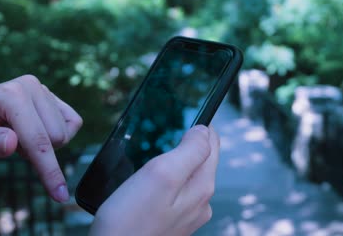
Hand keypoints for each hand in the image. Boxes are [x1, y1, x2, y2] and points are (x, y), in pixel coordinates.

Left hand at [0, 75, 82, 201]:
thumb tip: (11, 143)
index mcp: (11, 95)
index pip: (38, 139)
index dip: (48, 170)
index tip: (59, 194)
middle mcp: (32, 87)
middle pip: (56, 137)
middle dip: (38, 152)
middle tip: (13, 144)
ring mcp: (45, 90)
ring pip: (66, 133)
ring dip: (46, 144)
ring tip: (21, 136)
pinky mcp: (55, 97)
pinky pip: (73, 123)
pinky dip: (61, 135)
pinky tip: (39, 131)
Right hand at [89, 125, 219, 235]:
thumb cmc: (130, 219)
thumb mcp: (162, 174)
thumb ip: (190, 151)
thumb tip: (204, 132)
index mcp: (202, 185)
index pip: (212, 143)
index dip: (199, 127)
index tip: (183, 119)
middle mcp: (200, 202)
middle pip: (202, 160)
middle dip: (188, 145)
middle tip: (168, 136)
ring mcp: (187, 215)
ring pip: (188, 177)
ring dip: (176, 163)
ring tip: (158, 157)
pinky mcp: (172, 223)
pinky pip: (176, 193)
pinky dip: (167, 182)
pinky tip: (151, 184)